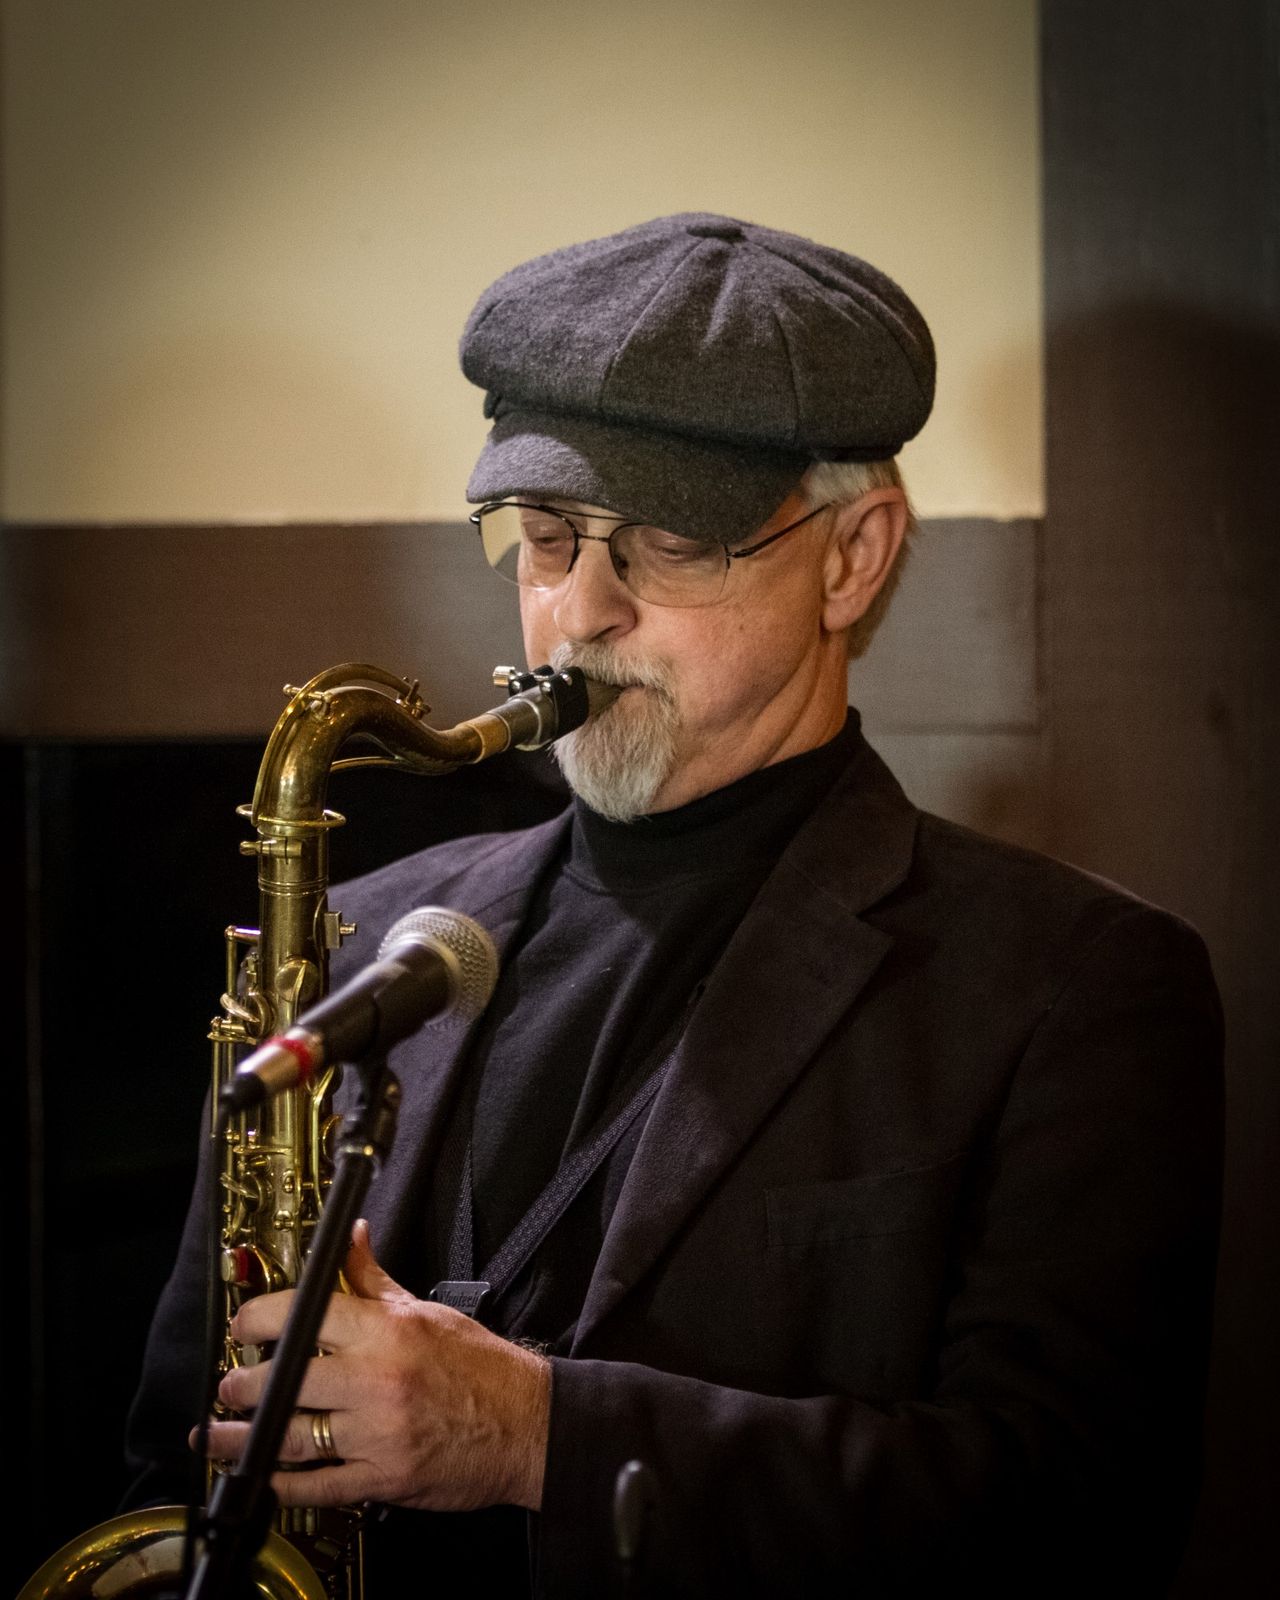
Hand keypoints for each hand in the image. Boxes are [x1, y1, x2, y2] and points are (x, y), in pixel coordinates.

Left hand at [199, 1220, 550, 1511]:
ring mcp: (379, 1432)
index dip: (262, 1317)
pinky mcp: (383, 1478)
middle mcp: (379, 1379)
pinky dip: (284, 1484)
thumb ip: (373, 1280)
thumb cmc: (480, 1367)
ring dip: (244, 1439)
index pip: (308, 1313)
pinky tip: (260, 1477)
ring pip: (293, 1435)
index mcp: (388, 1331)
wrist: (527, 1425)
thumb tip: (351, 1237)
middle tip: (228, 1386)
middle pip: (288, 1379)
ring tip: (218, 1436)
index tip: (244, 1324)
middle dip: (244, 1385)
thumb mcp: (426, 1311)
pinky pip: (319, 1485)